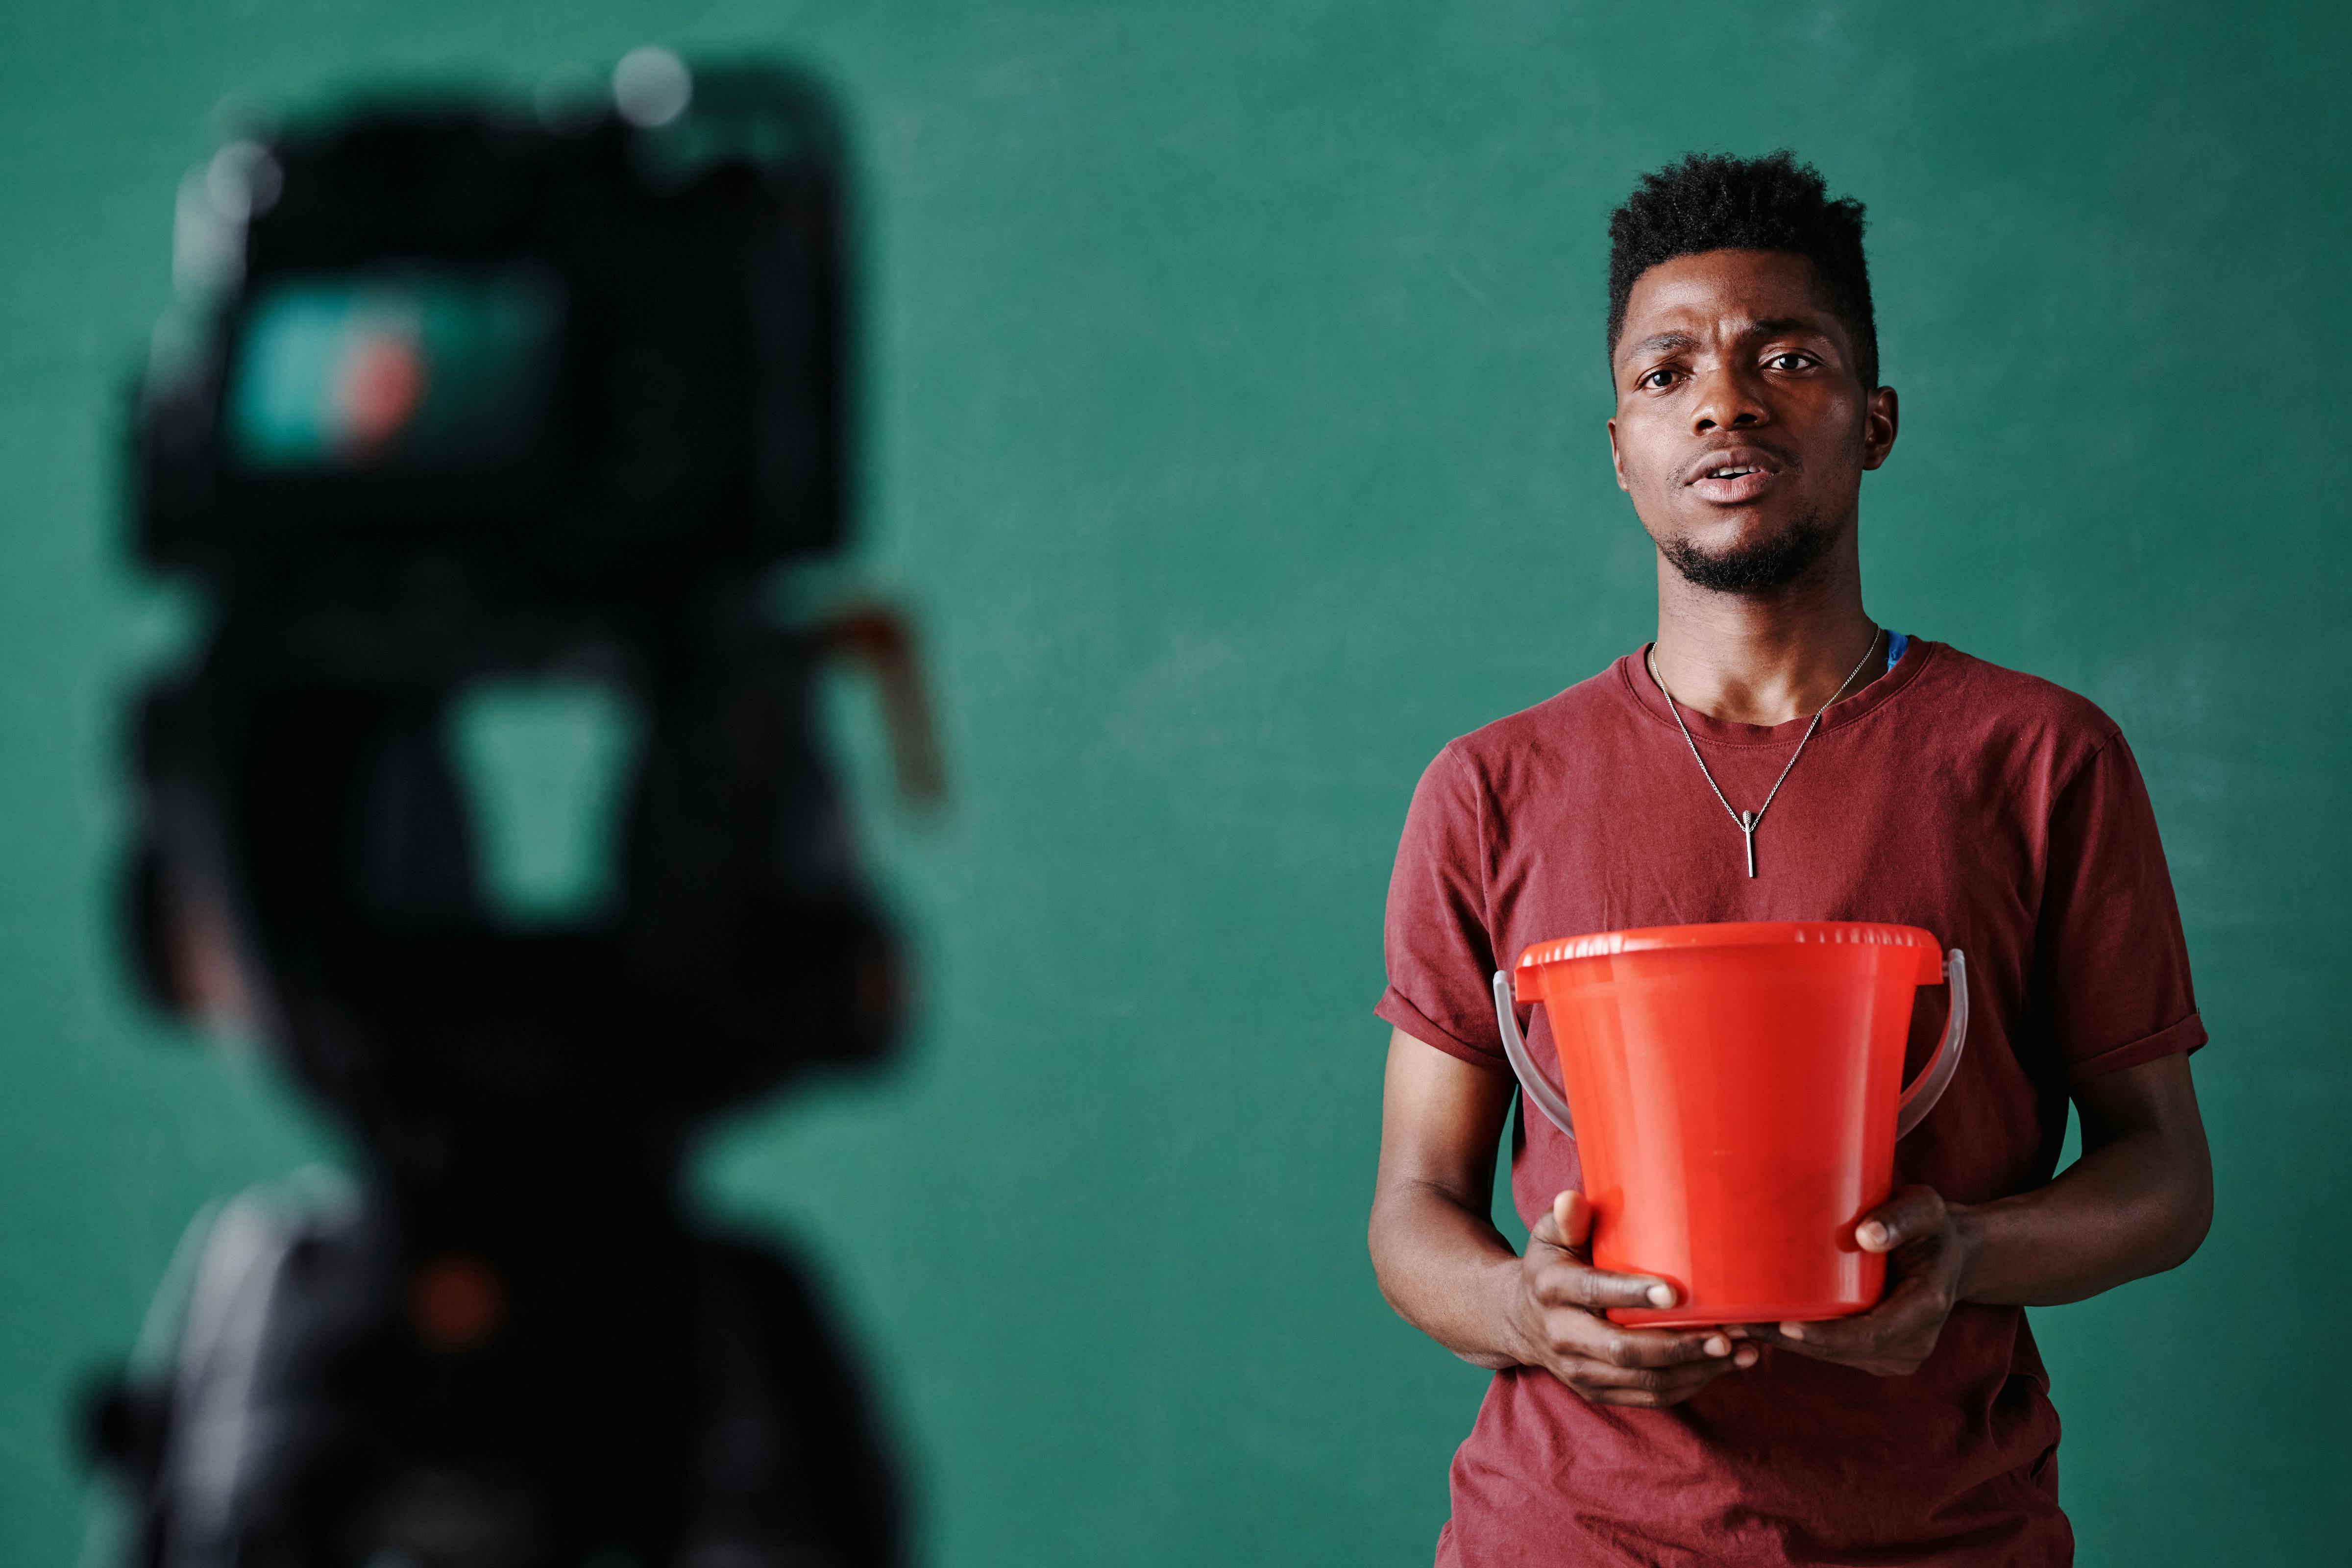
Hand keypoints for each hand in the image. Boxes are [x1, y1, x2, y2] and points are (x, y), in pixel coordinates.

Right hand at [1507, 1190, 1758, 1407]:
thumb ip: (1567, 1219)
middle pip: (1624, 1351)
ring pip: (1644, 1381)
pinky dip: (1690, 1385)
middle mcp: (1562, 1336)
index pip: (1594, 1293)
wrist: (1517, 1318)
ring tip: (1739, 1351)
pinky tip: (1721, 1366)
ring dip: (1696, 1370)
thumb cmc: (1550, 1264)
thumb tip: (1573, 1199)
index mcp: (1551, 1289)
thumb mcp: (1549, 1235)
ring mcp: (1579, 1371)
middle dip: (1679, 1346)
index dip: (1633, 1294)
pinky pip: (1649, 1398)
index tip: (1675, 1293)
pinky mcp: (1597, 1393)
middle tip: (1725, 1334)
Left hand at [1742, 1185, 1974, 1376]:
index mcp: (1925, 1307)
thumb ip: (1901, 1216)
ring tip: (1739, 1325)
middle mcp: (1913, 1341)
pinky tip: (1764, 1327)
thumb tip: (1866, 1235)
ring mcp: (1897, 1353)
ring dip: (1790, 1345)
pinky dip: (1804, 1343)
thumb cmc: (1932, 1225)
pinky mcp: (1880, 1353)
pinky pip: (1838, 1352)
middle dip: (1791, 1342)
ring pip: (1836, 1356)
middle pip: (1844, 1351)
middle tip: (1737, 1324)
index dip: (1828, 1337)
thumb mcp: (1925, 1208)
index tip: (1785, 1327)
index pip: (1871, 1334)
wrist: (1952, 1254)